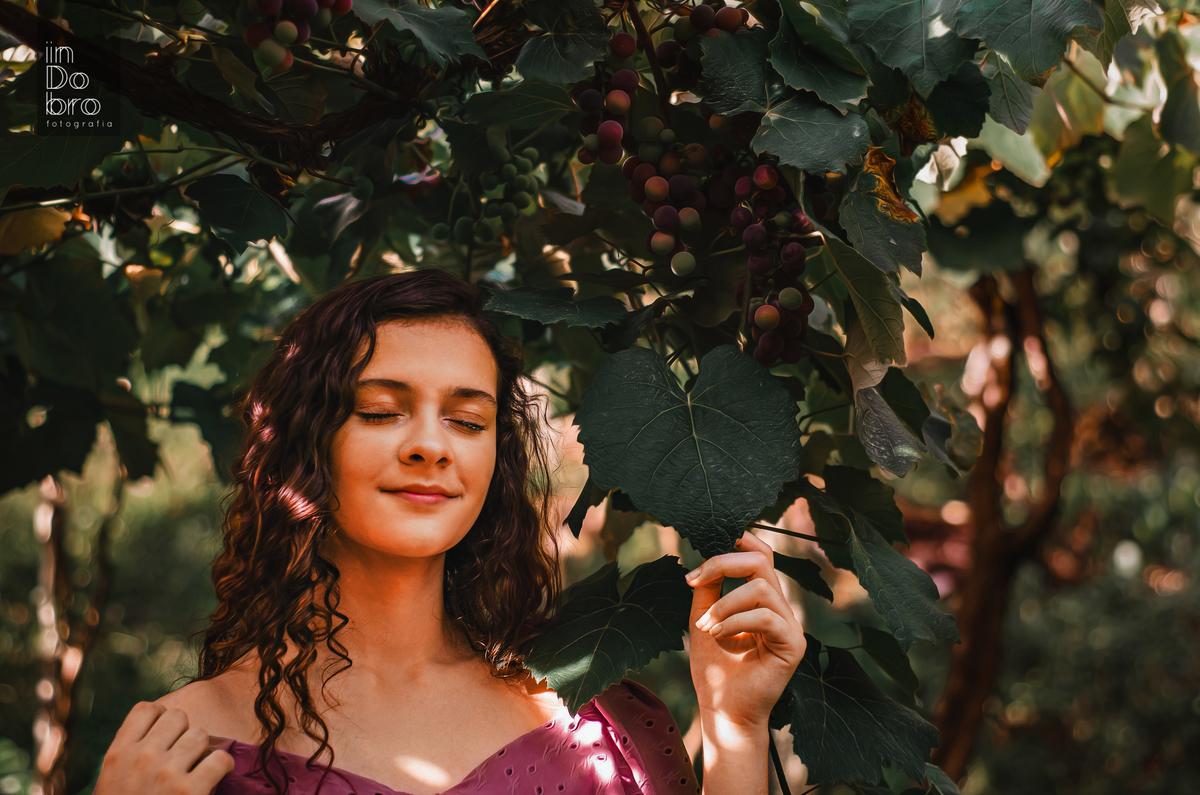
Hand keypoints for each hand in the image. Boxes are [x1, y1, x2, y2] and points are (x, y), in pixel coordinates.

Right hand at [95, 702, 233, 794]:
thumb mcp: (112, 784)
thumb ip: (130, 758)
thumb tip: (158, 735)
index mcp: (118, 755)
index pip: (147, 709)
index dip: (160, 718)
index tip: (165, 736)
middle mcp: (142, 757)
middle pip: (178, 716)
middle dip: (183, 734)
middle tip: (182, 756)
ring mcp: (167, 772)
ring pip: (201, 734)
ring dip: (202, 752)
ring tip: (196, 770)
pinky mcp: (191, 790)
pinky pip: (221, 759)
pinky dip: (222, 768)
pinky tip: (213, 780)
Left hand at [686, 530, 806, 729]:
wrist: (724, 710)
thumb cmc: (715, 670)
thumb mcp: (704, 619)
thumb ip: (708, 589)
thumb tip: (706, 559)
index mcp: (761, 599)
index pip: (761, 556)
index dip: (740, 542)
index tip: (705, 552)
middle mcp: (779, 607)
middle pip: (762, 561)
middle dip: (725, 563)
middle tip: (696, 579)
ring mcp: (790, 625)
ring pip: (762, 587)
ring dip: (725, 602)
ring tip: (705, 625)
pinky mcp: (793, 644)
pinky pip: (766, 617)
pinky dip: (735, 621)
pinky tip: (718, 635)